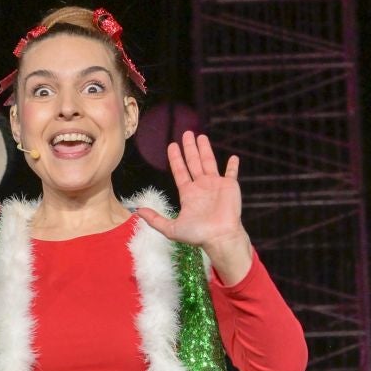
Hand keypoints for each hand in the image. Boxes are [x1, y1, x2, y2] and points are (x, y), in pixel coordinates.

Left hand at [138, 132, 252, 282]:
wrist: (220, 237)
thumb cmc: (198, 234)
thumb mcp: (171, 228)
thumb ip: (155, 219)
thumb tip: (137, 212)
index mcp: (188, 193)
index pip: (180, 171)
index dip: (175, 158)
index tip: (172, 145)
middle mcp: (201, 186)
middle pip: (193, 162)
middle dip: (189, 148)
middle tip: (186, 133)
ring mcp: (216, 185)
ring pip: (209, 162)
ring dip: (205, 149)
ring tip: (201, 136)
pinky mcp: (230, 186)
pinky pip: (232, 173)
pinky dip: (233, 166)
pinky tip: (233, 157)